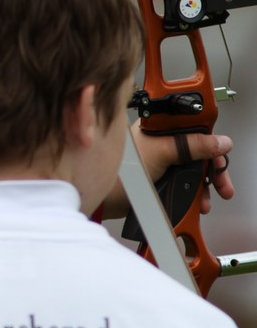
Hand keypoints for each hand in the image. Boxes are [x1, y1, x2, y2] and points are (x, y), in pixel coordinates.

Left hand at [103, 125, 233, 216]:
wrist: (106, 198)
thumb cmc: (122, 169)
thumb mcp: (162, 152)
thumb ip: (192, 145)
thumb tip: (219, 142)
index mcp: (160, 127)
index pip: (194, 126)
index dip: (210, 138)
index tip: (221, 152)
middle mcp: (162, 141)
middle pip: (199, 149)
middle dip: (212, 167)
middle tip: (221, 182)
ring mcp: (162, 160)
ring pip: (194, 168)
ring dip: (206, 183)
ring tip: (209, 197)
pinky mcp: (161, 177)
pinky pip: (185, 182)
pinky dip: (195, 192)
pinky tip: (198, 201)